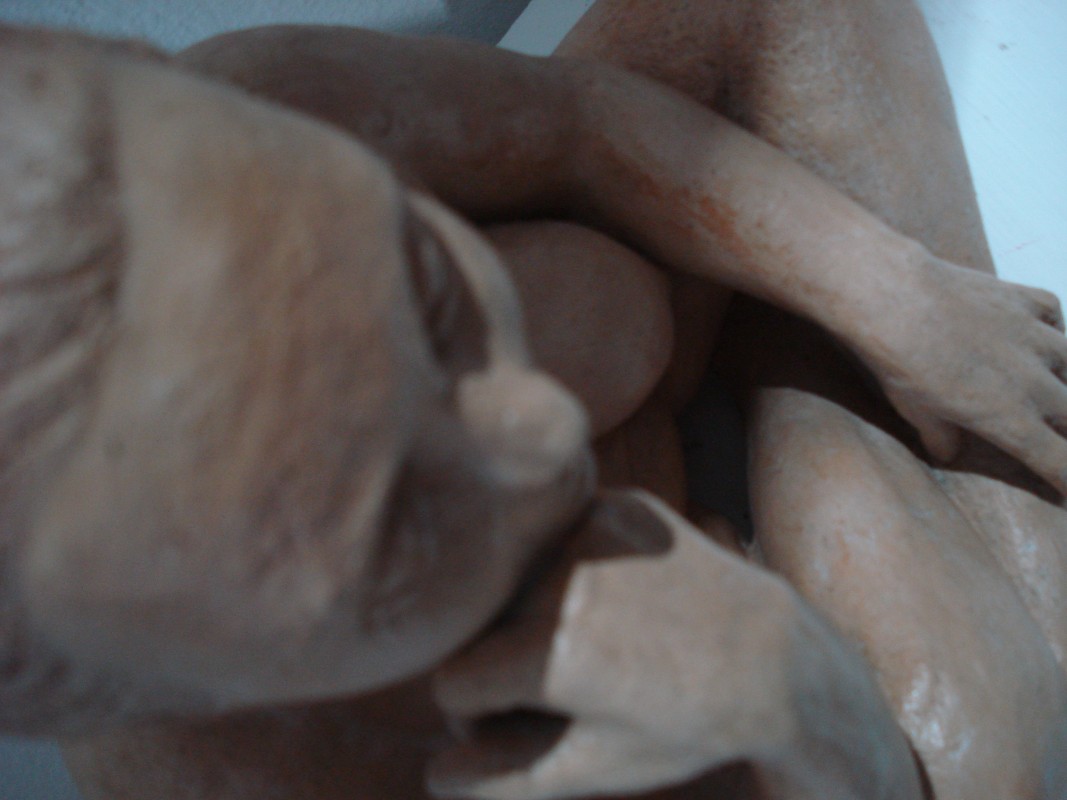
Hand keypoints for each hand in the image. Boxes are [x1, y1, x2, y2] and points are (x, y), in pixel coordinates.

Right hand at [429, 491, 920, 799]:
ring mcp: (594, 529)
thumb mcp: (590, 774)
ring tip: (589, 637)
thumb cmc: (682, 726)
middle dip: (501, 658)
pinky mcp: (617, 501)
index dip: (482, 716)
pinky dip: (564, 567)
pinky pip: (553, 536)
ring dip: (527, 609)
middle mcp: (566, 580)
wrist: (774, 655)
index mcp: (556, 655)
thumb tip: (432, 772)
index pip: (453, 684)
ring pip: (509, 576)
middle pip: (477, 625)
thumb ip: (496, 783)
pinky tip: (611, 595)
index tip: (525, 723)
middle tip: (560, 683)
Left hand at [856, 252, 1066, 491]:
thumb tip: (948, 452)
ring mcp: (1037, 338)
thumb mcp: (916, 413)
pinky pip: (1055, 315)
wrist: (898, 300)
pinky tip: (1040, 331)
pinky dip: (1051, 327)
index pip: (1058, 461)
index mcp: (1010, 419)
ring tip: (1055, 386)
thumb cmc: (900, 365)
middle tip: (1056, 429)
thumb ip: (940, 436)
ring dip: (1066, 380)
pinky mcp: (1027, 301)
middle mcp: (1035, 382)